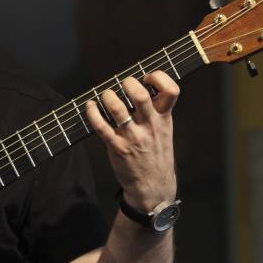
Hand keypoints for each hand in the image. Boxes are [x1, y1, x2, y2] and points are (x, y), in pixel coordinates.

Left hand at [83, 72, 178, 210]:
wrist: (153, 185)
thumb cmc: (156, 154)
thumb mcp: (164, 130)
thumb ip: (157, 111)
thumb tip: (142, 86)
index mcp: (164, 118)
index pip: (171, 90)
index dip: (159, 77)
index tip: (147, 78)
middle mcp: (150, 125)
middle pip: (140, 95)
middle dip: (127, 83)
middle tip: (122, 85)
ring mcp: (133, 136)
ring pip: (117, 108)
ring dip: (108, 96)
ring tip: (106, 96)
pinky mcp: (117, 147)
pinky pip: (101, 126)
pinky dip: (92, 113)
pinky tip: (90, 106)